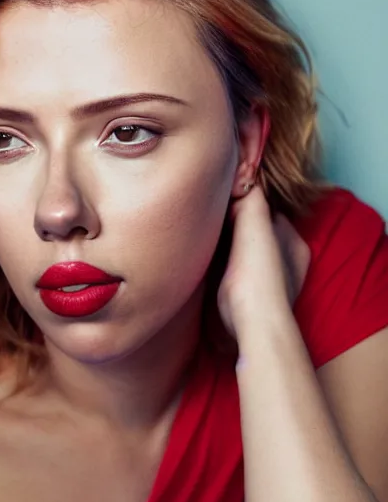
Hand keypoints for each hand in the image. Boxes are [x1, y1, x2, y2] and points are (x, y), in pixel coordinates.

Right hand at [217, 186, 310, 340]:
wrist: (253, 323)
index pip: (269, 210)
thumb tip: (243, 178)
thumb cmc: (260, 276)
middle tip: (212, 213)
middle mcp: (284, 262)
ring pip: (244, 251)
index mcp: (293, 243)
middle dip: (237, 223)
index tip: (225, 194)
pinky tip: (208, 261)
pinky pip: (233, 270)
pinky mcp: (246, 296)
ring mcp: (265, 281)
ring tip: (207, 235)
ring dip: (228, 244)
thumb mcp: (258, 224)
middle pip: (256, 231)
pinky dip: (222, 263)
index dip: (247, 200)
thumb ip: (251, 198)